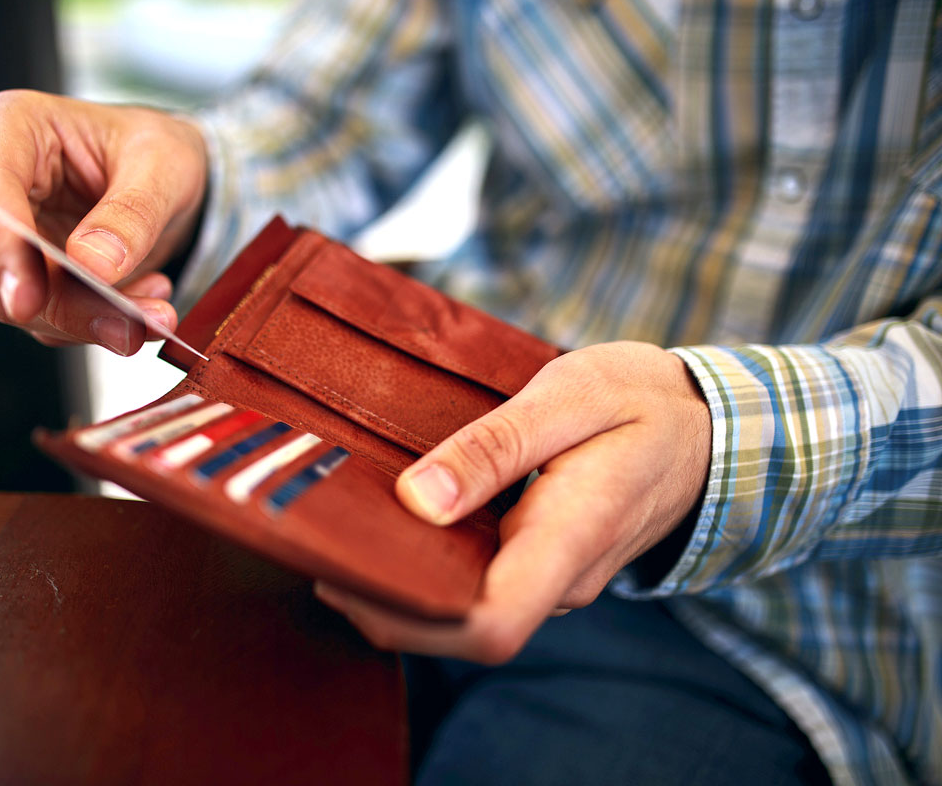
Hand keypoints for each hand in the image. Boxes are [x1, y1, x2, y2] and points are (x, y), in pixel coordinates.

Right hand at [0, 90, 207, 354]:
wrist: (165, 178)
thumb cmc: (153, 148)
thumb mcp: (162, 165)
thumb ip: (131, 213)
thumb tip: (91, 265)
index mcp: (9, 127)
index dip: (1, 248)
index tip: (26, 300)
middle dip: (66, 304)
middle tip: (131, 326)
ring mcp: (2, 238)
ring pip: (22, 304)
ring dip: (91, 321)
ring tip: (155, 314)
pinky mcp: (26, 279)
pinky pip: (51, 320)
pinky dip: (100, 323)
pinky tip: (145, 303)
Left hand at [315, 341, 710, 663]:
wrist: (708, 423)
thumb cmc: (639, 398)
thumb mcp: (569, 396)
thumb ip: (495, 448)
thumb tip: (417, 501)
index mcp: (571, 537)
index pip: (488, 624)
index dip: (406, 616)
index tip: (342, 569)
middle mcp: (561, 578)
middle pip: (458, 629)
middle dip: (381, 603)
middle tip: (317, 541)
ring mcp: (554, 577)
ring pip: (463, 611)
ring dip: (399, 586)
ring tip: (341, 528)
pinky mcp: (543, 564)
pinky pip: (477, 585)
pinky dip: (427, 568)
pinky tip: (389, 526)